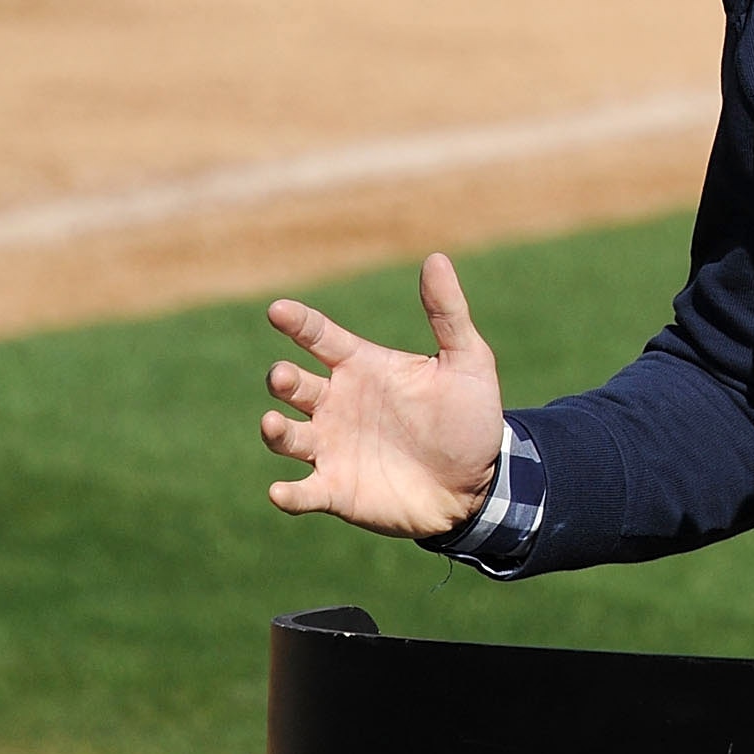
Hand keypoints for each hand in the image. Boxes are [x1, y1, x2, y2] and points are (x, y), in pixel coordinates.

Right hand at [259, 253, 505, 538]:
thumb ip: (448, 313)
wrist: (480, 483)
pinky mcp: (336, 490)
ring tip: (273, 423)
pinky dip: (288, 494)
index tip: (278, 310)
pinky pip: (303, 492)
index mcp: (362, 367)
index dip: (298, 323)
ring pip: (287, 436)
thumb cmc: (469, 418)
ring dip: (275, 431)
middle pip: (293, 385)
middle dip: (282, 379)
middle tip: (282, 376)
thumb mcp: (468, 361)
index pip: (319, 337)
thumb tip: (436, 258)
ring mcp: (332, 448)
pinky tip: (280, 492)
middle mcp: (338, 405)